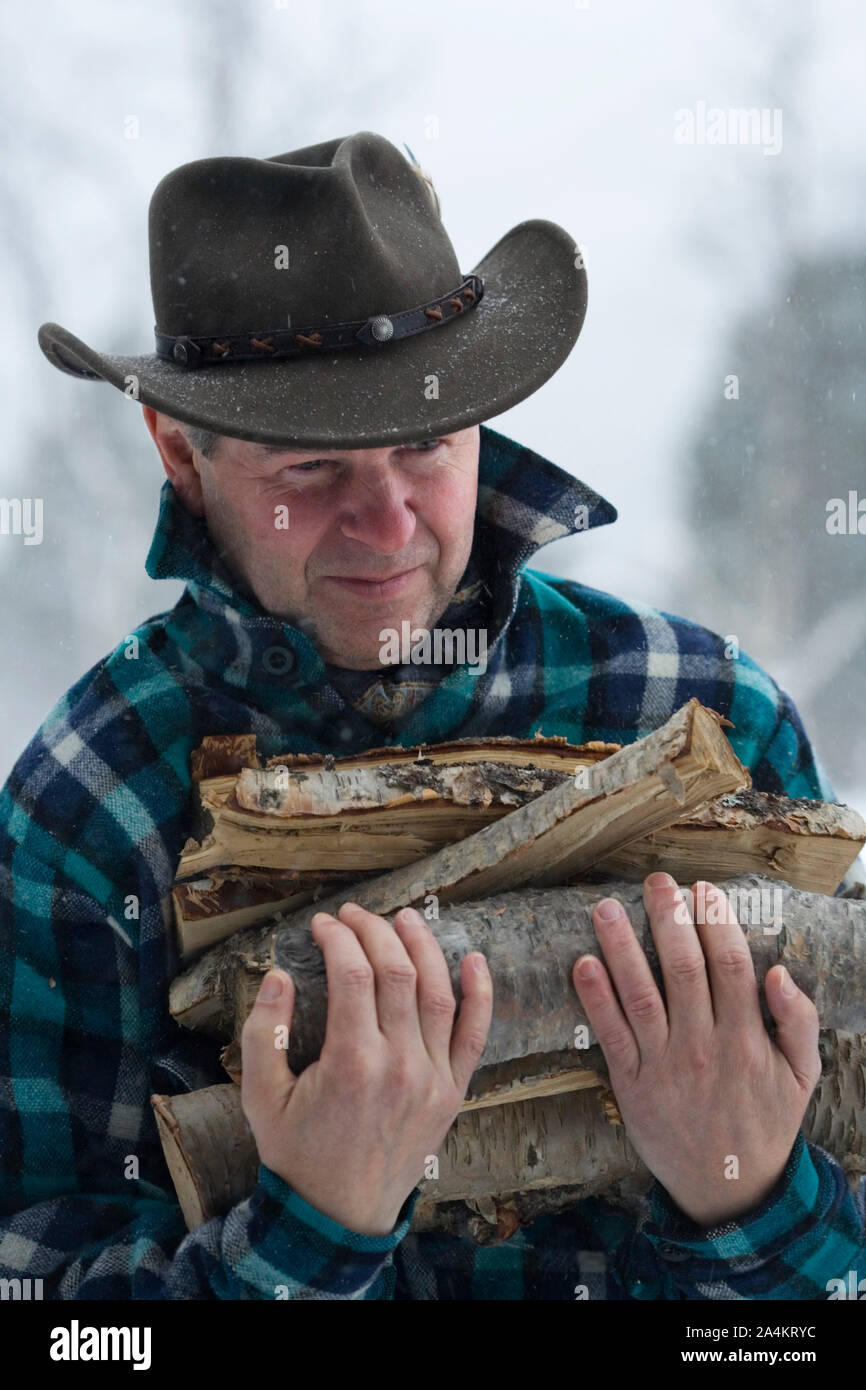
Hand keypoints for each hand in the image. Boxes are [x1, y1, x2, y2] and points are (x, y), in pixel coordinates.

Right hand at [240, 902, 492, 1235]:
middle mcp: (399, 1065)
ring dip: (424, 947)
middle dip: (374, 931)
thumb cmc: (296, 1154)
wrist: (338, 1217)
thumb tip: (277, 976)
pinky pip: (475, 1035)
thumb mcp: (260, 1097)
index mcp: (351, 1062)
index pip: (353, 974)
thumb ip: (263, 1034)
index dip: (338, 938)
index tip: (323, 924)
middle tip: (354, 914)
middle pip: (397, 973)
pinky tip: (475, 960)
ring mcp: (432, 1079)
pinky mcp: (452, 1093)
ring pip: (439, 993)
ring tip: (406, 917)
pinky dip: (480, 994)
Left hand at [572, 873, 821, 1226]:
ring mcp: (664, 1066)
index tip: (702, 888)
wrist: (728, 1188)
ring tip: (607, 907)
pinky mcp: (632, 1085)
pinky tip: (582, 964)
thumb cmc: (766, 1122)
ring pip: (639, 996)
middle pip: (682, 970)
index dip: (715, 923)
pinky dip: (595, 1000)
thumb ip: (797, 1022)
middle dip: (668, 919)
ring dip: (621, 948)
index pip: (729, 966)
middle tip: (655, 881)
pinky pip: (611, 1036)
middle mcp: (702, 1047)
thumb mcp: (802, 1076)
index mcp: (745, 1039)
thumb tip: (779, 973)